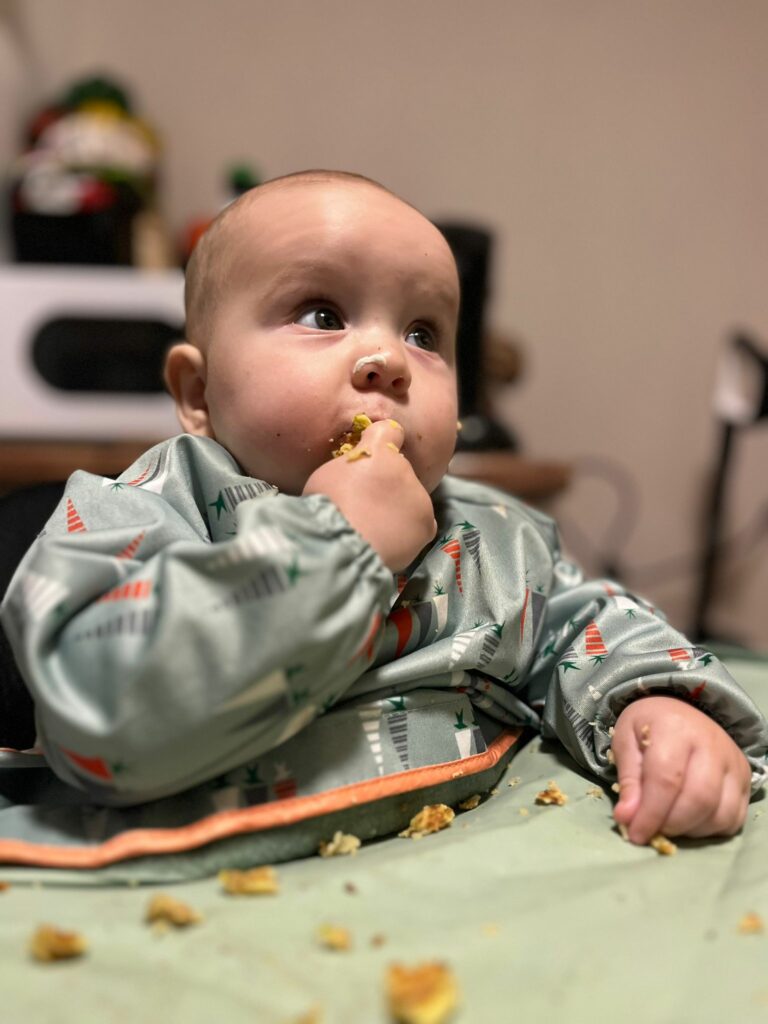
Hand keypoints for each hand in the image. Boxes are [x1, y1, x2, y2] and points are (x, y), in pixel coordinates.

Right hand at [302, 419, 435, 571]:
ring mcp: (418, 496)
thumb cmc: (324, 507)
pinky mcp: (425, 525)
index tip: (373, 455)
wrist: (342, 544)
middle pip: (398, 473)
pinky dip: (406, 532)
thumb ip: (345, 470)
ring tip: (374, 529)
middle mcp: (404, 467)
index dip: (381, 441)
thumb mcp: (323, 477)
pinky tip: (387, 542)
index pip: (389, 431)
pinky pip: (418, 525)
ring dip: (397, 510)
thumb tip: (351, 475)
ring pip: (410, 500)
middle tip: (364, 507)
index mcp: (376, 449)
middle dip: (386, 486)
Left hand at [612, 696, 750, 843]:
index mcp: (675, 728)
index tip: (635, 834)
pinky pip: (734, 818)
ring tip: (668, 823)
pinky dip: (710, 829)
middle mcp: (712, 744)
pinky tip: (689, 821)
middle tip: (651, 830)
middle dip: (672, 824)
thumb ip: (628, 780)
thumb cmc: (648, 728)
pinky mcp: (745, 779)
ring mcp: (734, 762)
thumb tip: (627, 818)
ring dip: (690, 830)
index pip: (667, 780)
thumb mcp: (625, 742)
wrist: (680, 712)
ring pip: (721, 813)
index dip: (650, 814)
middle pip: (700, 799)